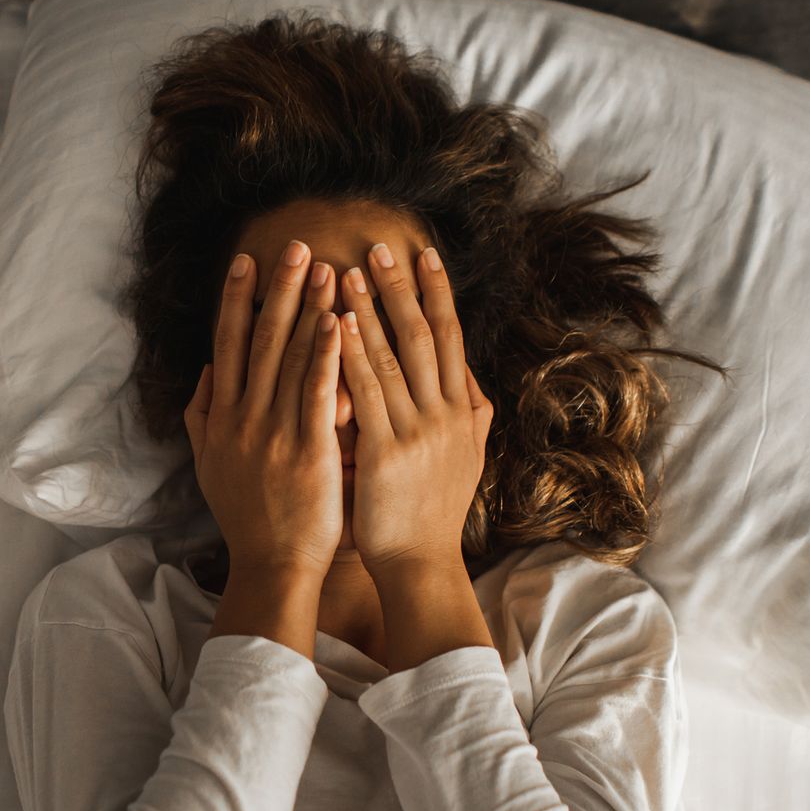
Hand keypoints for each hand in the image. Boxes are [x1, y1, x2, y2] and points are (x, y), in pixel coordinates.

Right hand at [185, 240, 345, 579]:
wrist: (271, 565)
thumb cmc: (247, 518)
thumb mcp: (210, 465)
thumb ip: (203, 417)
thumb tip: (206, 374)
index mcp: (222, 418)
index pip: (228, 345)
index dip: (236, 300)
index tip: (247, 261)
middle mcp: (244, 418)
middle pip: (259, 340)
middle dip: (278, 290)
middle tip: (295, 246)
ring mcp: (275, 433)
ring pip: (290, 359)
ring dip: (309, 309)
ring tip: (326, 269)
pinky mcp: (309, 451)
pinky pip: (318, 394)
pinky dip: (327, 355)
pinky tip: (339, 322)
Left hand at [338, 244, 493, 580]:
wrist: (421, 564)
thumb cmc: (434, 513)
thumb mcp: (467, 459)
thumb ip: (471, 415)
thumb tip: (472, 378)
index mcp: (461, 411)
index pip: (450, 338)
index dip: (438, 294)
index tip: (425, 254)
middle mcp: (445, 414)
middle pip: (424, 335)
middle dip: (402, 288)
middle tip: (381, 246)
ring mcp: (418, 432)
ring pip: (394, 357)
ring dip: (370, 310)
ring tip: (347, 271)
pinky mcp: (387, 453)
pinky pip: (368, 394)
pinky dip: (353, 356)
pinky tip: (337, 325)